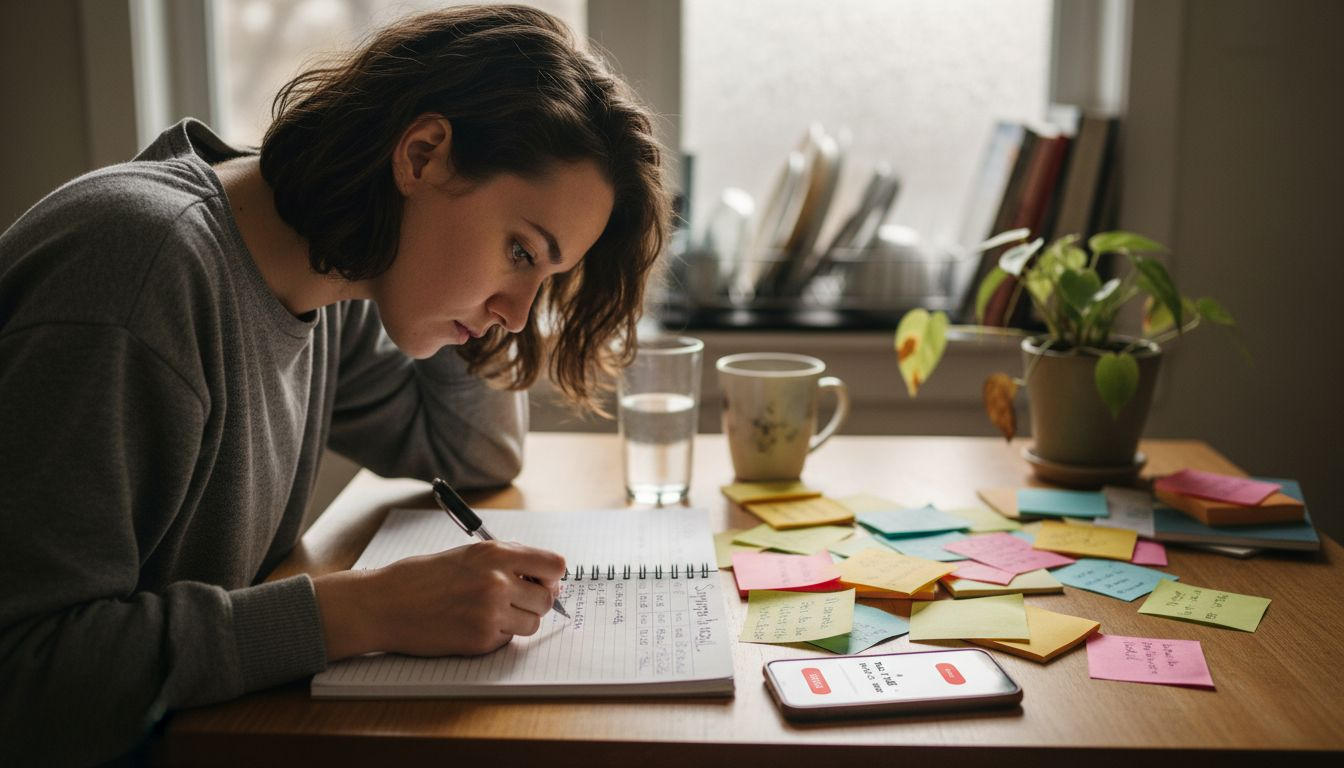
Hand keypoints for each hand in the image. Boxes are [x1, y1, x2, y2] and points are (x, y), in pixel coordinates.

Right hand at [314, 541, 565, 660]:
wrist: (383, 604)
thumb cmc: (421, 577)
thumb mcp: (467, 554)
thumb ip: (506, 562)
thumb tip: (545, 577)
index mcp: (496, 554)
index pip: (555, 566)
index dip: (552, 576)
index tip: (543, 580)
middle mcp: (498, 582)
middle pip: (548, 599)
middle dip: (536, 601)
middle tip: (515, 600)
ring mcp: (490, 613)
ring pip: (532, 623)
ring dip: (518, 620)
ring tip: (490, 612)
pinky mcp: (480, 640)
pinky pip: (508, 640)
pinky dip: (497, 635)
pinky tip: (470, 624)